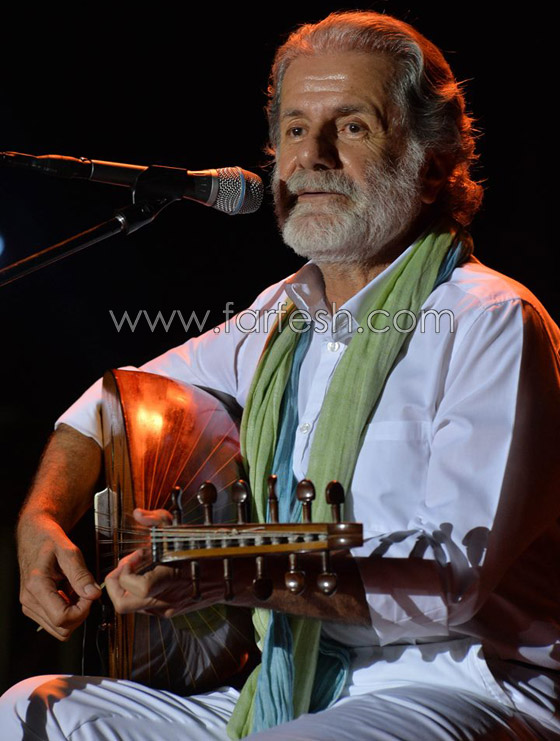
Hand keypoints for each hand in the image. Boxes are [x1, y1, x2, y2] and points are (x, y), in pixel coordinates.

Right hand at [18, 514, 101, 639]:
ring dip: (74, 614)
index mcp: (37, 586)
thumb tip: (94, 594)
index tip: (90, 593)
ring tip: (77, 591)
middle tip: (86, 591)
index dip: (82, 610)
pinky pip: (54, 621)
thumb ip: (81, 575)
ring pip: (58, 629)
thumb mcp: (70, 552)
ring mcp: (29, 605)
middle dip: (80, 613)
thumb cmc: (49, 541)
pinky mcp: (33, 607)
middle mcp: (29, 600)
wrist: (34, 536)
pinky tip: (70, 593)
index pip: (62, 617)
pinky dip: (67, 612)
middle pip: (61, 628)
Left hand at [105, 507, 224, 616]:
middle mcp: (165, 598)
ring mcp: (166, 608)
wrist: (228, 575)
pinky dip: (140, 592)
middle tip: (123, 568)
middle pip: (123, 605)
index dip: (126, 572)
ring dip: (127, 587)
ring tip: (138, 569)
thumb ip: (157, 519)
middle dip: (115, 585)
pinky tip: (150, 576)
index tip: (135, 556)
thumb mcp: (181, 528)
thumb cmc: (205, 551)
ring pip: (132, 605)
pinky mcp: (168, 612)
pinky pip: (144, 606)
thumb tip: (138, 514)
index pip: (136, 587)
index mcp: (169, 579)